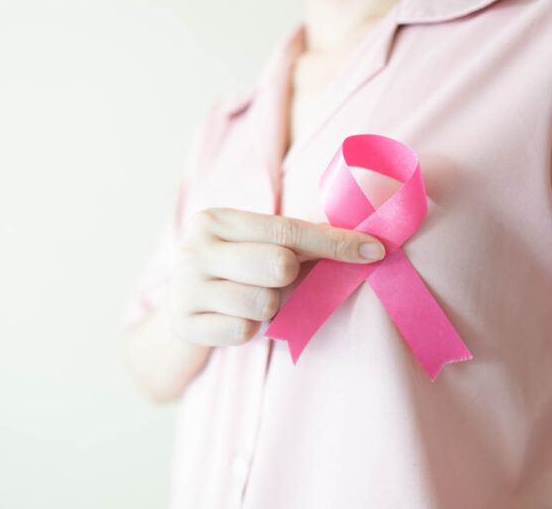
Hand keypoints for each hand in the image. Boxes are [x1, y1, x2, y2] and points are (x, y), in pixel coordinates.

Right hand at [165, 207, 385, 347]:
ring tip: (254, 302)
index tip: (375, 250)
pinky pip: (244, 332)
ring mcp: (185, 288)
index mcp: (214, 220)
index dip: (335, 242)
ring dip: (270, 308)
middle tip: (280, 281)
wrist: (176, 313)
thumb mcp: (251, 246)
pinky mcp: (185, 325)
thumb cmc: (229, 274)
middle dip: (292, 278)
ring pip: (264, 302)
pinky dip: (250, 330)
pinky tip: (235, 319)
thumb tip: (365, 244)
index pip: (288, 229)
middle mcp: (195, 249)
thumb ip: (295, 241)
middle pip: (278, 264)